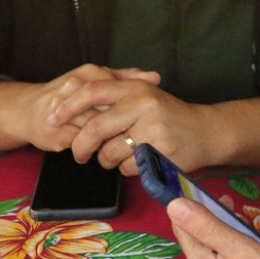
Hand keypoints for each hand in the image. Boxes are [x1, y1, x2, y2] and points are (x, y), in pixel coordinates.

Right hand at [0, 64, 159, 153]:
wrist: (25, 110)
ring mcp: (66, 109)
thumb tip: (156, 76)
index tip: (146, 117)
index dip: (136, 108)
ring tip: (122, 143)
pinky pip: (85, 143)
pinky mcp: (58, 131)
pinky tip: (102, 149)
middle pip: (113, 111)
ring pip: (99, 129)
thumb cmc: (68, 95)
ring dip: (111, 139)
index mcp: (90, 73)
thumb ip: (125, 77)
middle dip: (124, 126)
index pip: (123, 91)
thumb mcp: (97, 80)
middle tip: (137, 133)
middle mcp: (77, 88)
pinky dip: (96, 148)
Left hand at [48, 77, 229, 175]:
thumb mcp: (145, 97)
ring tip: (117, 158)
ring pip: (109, 152)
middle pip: (95, 127)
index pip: (91, 91)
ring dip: (106, 160)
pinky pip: (127, 167)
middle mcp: (143, 104)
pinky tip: (137, 162)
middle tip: (77, 155)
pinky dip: (126, 169)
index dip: (67, 106)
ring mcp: (153, 128)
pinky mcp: (160, 151)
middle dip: (80, 145)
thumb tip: (70, 97)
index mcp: (135, 88)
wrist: (208, 132)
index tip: (51, 119)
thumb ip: (115, 97)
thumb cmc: (170, 116)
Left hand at [168, 198, 259, 258]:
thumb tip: (173, 205)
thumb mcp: (240, 247)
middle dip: (210, 224)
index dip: (192, 208)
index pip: (182, 229)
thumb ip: (206, 226)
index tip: (209, 194)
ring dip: (221, 244)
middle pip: (198, 246)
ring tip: (243, 234)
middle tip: (233, 209)